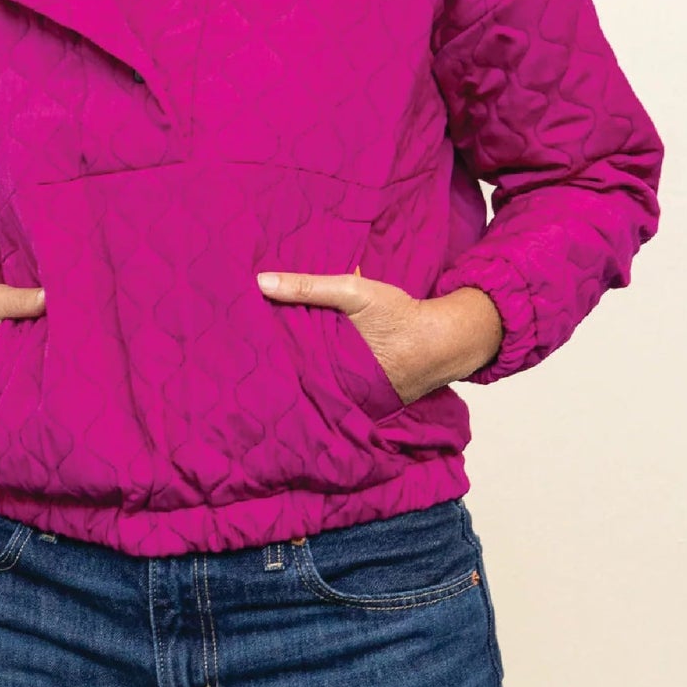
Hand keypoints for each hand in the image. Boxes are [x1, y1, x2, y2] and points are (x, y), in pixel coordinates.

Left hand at [255, 266, 502, 403]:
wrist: (443, 341)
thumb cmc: (398, 315)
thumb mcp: (353, 293)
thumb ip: (308, 287)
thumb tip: (260, 281)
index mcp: (329, 366)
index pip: (284, 367)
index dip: (265, 358)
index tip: (243, 348)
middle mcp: (338, 390)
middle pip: (298, 381)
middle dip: (279, 371)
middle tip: (250, 360)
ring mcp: (353, 402)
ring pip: (317, 390)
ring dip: (301, 379)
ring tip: (271, 369)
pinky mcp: (367, 404)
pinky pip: (339, 395)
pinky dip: (326, 386)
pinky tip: (311, 375)